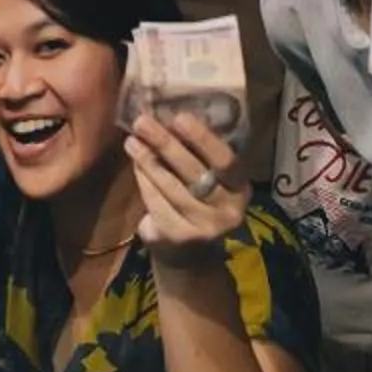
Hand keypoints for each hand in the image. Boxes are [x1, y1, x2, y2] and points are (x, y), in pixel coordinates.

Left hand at [129, 107, 247, 262]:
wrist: (190, 257)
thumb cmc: (199, 204)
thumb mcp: (210, 182)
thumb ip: (199, 155)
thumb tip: (169, 115)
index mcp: (240, 189)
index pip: (226, 161)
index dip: (203, 139)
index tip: (179, 117)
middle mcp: (227, 210)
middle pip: (194, 172)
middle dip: (166, 144)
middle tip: (143, 122)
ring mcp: (203, 227)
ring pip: (171, 186)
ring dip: (148, 160)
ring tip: (132, 140)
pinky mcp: (178, 237)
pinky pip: (156, 202)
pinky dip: (144, 181)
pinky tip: (135, 164)